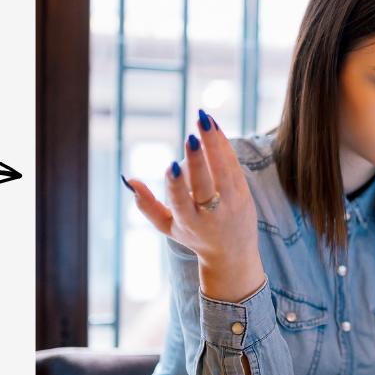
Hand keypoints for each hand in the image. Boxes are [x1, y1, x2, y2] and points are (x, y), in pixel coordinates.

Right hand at [124, 110, 265, 302]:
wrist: (233, 254)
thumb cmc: (194, 236)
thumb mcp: (168, 227)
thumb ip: (147, 205)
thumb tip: (130, 180)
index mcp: (189, 223)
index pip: (181, 203)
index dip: (176, 185)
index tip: (171, 166)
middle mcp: (211, 214)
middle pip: (205, 185)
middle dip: (197, 161)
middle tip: (190, 137)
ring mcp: (231, 203)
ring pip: (223, 171)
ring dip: (213, 143)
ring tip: (203, 120)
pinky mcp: (244, 193)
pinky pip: (234, 165)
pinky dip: (224, 145)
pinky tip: (213, 126)